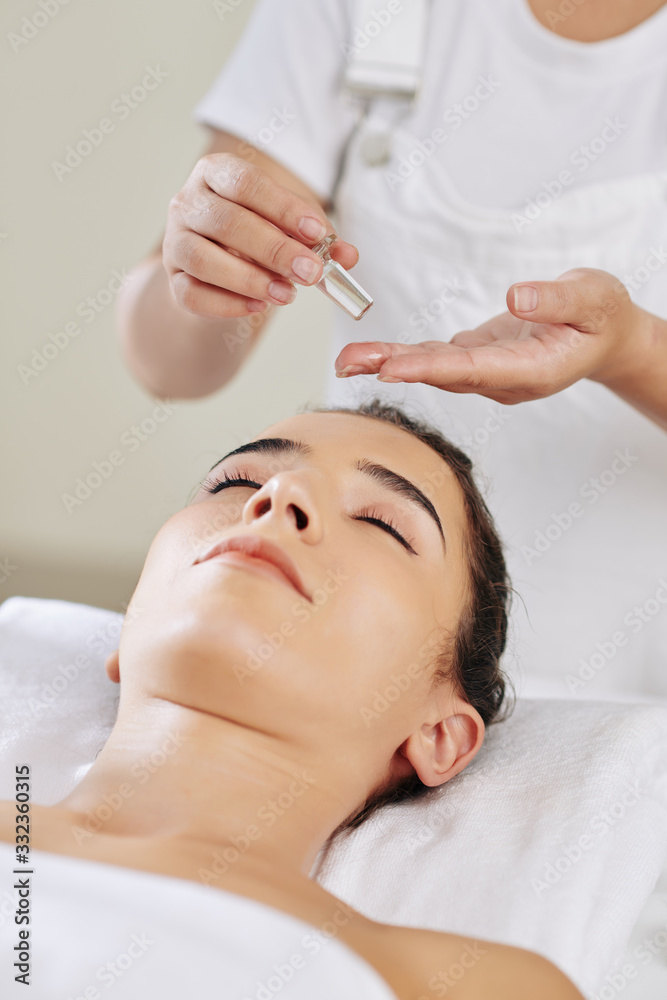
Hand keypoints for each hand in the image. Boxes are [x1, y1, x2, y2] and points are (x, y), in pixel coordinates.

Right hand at [163, 152, 357, 317]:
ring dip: (249, 279)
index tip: (317, 233)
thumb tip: (348, 255)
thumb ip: (319, 239)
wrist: (220, 268)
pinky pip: (192, 295)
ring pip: (202, 258)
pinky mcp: (173, 280)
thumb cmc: (258, 236)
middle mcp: (188, 202)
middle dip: (274, 249)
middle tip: (310, 273)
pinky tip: (259, 307)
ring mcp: (175, 242)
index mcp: (216, 174)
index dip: (283, 208)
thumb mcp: (291, 228)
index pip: (246, 183)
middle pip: (226, 222)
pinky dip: (228, 304)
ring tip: (286, 295)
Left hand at [334, 268, 651, 404]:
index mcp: (533, 370)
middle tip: (348, 363)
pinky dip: (403, 355)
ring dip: (388, 363)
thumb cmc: (601, 317)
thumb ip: (558, 300)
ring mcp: (488, 373)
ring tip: (346, 360)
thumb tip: (516, 297)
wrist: (604, 336)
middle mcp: (503, 380)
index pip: (475, 370)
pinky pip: (436, 359)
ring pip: (433, 370)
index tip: (393, 368)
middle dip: (394, 368)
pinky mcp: (478, 359)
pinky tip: (371, 354)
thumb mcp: (594, 298)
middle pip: (442, 376)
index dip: (432, 369)